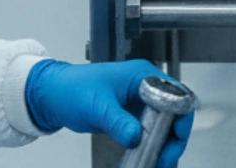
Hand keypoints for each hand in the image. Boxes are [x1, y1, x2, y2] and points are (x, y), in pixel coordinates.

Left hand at [25, 59, 193, 167]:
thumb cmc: (73, 89)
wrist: (54, 96)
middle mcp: (145, 88)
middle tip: (165, 160)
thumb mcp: (97, 106)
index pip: (175, 93)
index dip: (181, 116)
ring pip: (163, 126)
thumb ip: (117, 121)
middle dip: (173, 138)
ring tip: (158, 164)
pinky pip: (149, 133)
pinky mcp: (131, 117)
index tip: (176, 139)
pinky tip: (148, 161)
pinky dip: (151, 148)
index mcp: (142, 76)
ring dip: (163, 146)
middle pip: (173, 113)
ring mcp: (139, 103)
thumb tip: (136, 137)